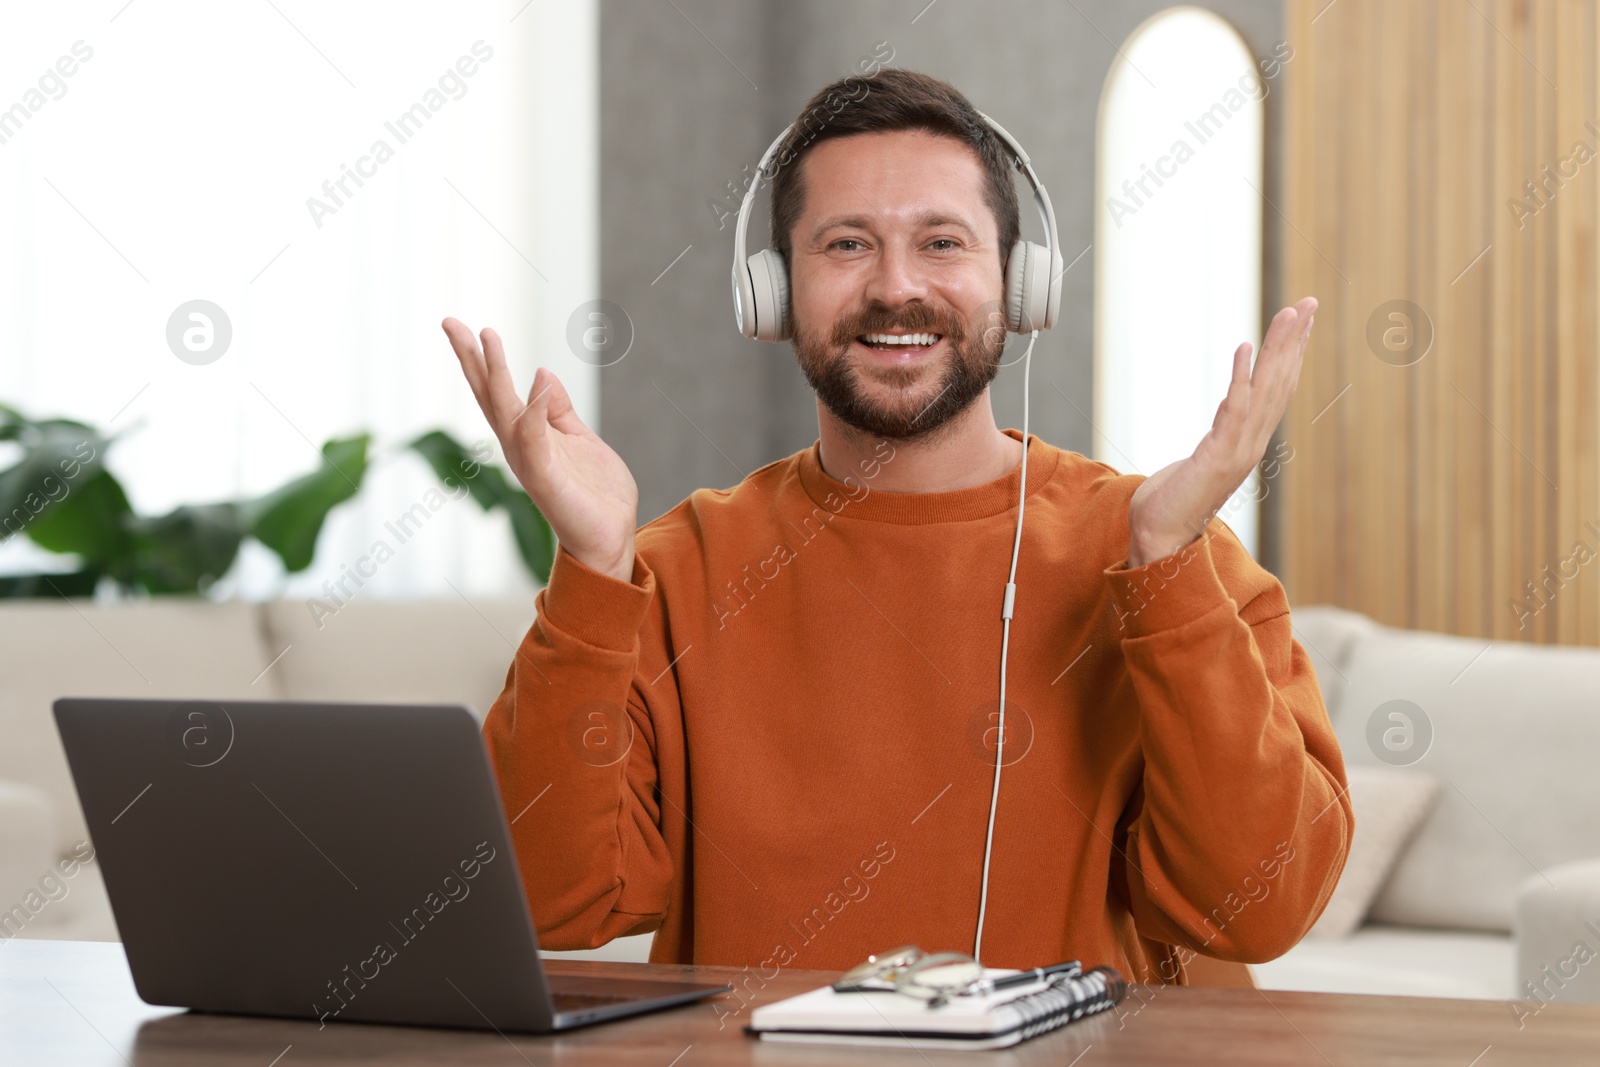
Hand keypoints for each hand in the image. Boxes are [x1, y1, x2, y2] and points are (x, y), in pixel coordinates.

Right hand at [442, 318, 638, 582]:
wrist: (611, 539)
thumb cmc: (594, 495)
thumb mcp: (578, 439)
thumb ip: (558, 411)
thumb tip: (541, 374)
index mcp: (525, 437)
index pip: (496, 393)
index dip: (480, 360)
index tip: (465, 326)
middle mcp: (519, 448)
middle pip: (488, 396)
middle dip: (470, 359)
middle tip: (450, 321)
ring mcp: (530, 463)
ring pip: (505, 411)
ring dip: (494, 373)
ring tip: (486, 335)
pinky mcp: (548, 479)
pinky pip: (535, 439)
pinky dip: (534, 409)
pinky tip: (536, 378)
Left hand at [1125, 297, 1315, 568]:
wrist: (1159, 541)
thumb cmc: (1173, 504)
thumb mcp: (1202, 462)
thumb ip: (1218, 439)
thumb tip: (1227, 417)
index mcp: (1248, 442)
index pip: (1277, 390)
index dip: (1291, 354)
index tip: (1301, 320)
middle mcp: (1250, 443)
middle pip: (1280, 383)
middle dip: (1295, 341)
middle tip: (1309, 303)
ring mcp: (1237, 450)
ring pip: (1265, 391)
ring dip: (1278, 350)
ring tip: (1289, 314)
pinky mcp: (1216, 456)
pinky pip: (1233, 409)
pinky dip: (1241, 377)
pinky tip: (1245, 347)